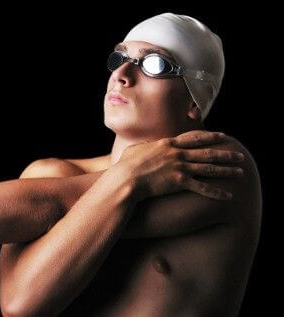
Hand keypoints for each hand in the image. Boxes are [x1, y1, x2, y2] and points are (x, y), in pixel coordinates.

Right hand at [118, 130, 244, 200]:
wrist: (126, 178)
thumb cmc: (125, 165)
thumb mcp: (134, 150)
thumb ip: (143, 146)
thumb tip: (144, 145)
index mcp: (168, 143)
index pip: (195, 138)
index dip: (211, 137)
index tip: (223, 136)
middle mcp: (177, 153)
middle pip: (207, 152)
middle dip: (225, 154)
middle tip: (239, 154)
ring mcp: (180, 167)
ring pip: (209, 168)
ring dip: (227, 170)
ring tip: (241, 172)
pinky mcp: (179, 182)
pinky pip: (202, 188)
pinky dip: (217, 192)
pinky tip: (228, 196)